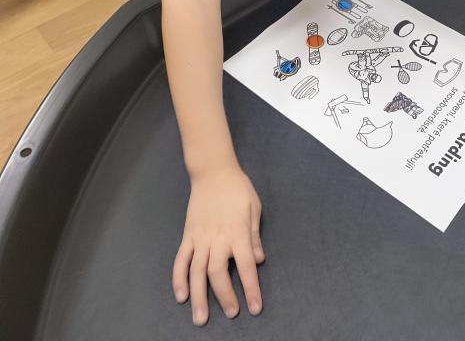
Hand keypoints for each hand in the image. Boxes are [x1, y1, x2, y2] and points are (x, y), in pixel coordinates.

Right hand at [173, 163, 264, 326]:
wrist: (213, 171)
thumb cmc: (238, 188)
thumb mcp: (254, 207)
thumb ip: (255, 235)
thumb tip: (259, 259)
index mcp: (238, 232)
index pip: (247, 266)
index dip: (252, 288)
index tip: (255, 308)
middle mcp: (218, 238)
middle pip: (219, 274)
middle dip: (225, 297)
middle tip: (231, 314)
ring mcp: (200, 238)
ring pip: (197, 272)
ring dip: (198, 296)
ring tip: (200, 318)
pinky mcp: (188, 235)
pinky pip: (181, 260)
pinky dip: (179, 278)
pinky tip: (180, 296)